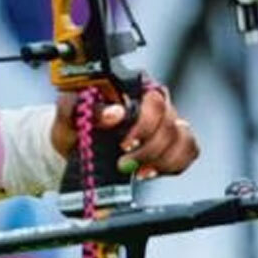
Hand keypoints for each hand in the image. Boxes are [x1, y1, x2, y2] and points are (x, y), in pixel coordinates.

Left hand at [50, 87, 199, 178]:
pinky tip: (151, 170)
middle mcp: (154, 100)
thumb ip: (87, 108)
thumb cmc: (73, 123)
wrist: (74, 144)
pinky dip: (173, 165)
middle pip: (170, 123)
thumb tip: (115, 113)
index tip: (124, 145)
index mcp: (132, 86)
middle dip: (148, 149)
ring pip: (183, 138)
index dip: (144, 126)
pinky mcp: (172, 140)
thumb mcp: (68, 114)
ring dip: (161, 160)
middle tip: (124, 163)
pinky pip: (190, 150)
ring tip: (137, 170)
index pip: (154, 101)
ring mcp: (166, 120)